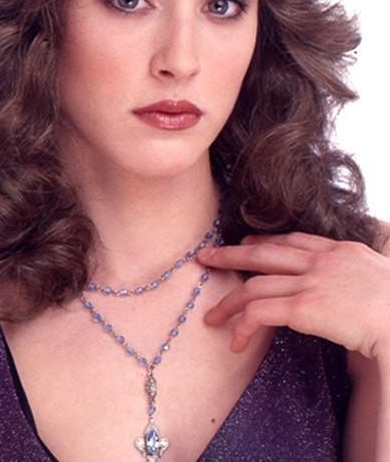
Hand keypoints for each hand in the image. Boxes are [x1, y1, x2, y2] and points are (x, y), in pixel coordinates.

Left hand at [196, 231, 389, 358]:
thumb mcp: (379, 274)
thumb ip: (355, 273)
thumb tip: (345, 288)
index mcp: (340, 250)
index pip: (293, 240)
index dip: (265, 242)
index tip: (247, 244)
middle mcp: (320, 261)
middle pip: (264, 252)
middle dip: (231, 254)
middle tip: (208, 257)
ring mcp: (310, 282)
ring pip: (255, 285)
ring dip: (229, 302)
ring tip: (212, 316)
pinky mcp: (304, 306)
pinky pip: (261, 313)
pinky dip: (244, 326)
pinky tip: (236, 340)